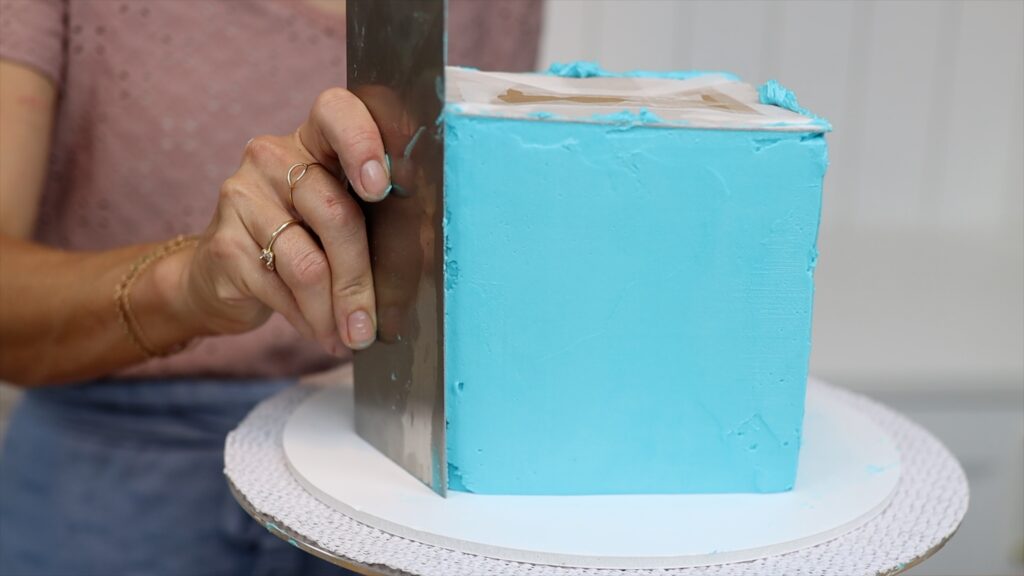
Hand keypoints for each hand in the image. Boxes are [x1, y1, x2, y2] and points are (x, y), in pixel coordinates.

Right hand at [180, 88, 392, 354]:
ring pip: (308, 263)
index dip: (362, 142)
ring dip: (335, 311)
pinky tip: (320, 332)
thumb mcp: (338, 219)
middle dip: (361, 279)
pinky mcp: (224, 244)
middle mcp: (273, 158)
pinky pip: (279, 288)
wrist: (222, 275)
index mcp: (314, 140)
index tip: (382, 186)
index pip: (335, 112)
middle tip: (372, 324)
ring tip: (350, 338)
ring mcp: (243, 196)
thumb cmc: (303, 241)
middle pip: (335, 213)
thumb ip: (374, 219)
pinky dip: (308, 320)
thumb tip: (427, 253)